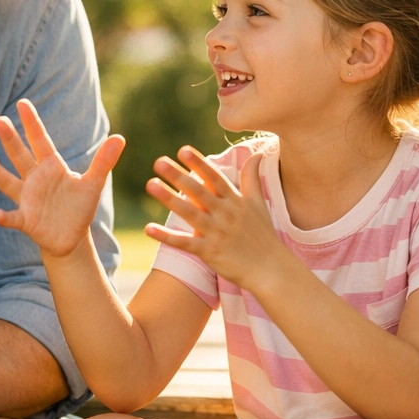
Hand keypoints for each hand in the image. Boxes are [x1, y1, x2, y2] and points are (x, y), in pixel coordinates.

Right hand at [0, 98, 124, 258]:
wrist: (71, 237)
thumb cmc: (79, 207)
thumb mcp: (93, 183)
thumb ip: (103, 161)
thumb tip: (120, 137)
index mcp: (51, 166)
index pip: (40, 140)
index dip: (32, 123)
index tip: (23, 103)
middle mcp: (35, 179)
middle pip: (20, 156)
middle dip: (10, 139)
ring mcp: (27, 199)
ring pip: (9, 183)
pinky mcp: (26, 220)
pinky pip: (13, 217)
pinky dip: (4, 217)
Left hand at [144, 147, 290, 288]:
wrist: (270, 269)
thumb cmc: (263, 235)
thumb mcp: (259, 203)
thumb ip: (252, 178)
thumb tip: (256, 153)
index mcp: (235, 201)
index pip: (214, 177)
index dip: (199, 163)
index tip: (183, 149)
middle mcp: (225, 214)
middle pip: (199, 191)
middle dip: (178, 175)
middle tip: (159, 162)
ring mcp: (217, 233)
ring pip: (189, 213)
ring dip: (169, 198)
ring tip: (150, 184)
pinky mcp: (209, 252)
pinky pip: (184, 243)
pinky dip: (166, 236)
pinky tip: (148, 228)